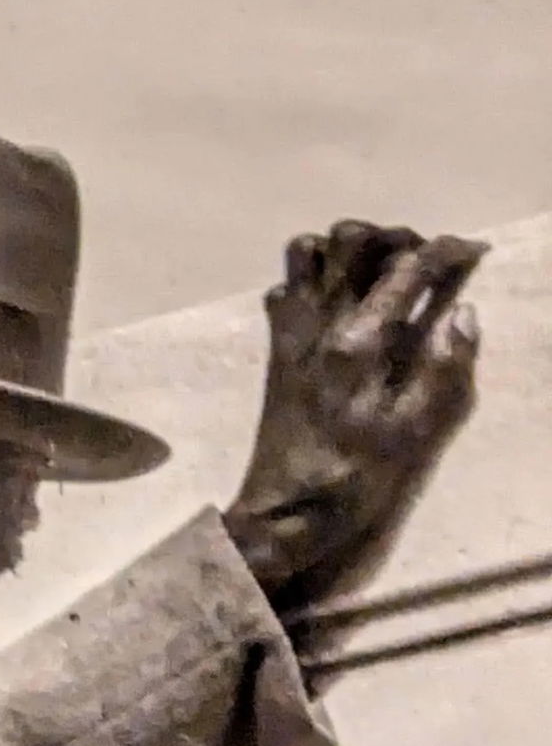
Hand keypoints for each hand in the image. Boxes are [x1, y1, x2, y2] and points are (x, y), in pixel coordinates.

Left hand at [224, 221, 484, 613]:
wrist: (286, 508)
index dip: (445, 251)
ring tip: (378, 272)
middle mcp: (319, 322)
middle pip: (350, 240)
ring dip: (345, 250)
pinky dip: (310, 279)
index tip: (471, 251)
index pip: (406, 269)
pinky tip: (336, 303)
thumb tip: (465, 313)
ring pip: (306, 252)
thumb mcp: (417, 432)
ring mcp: (290, 331)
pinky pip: (284, 287)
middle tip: (423, 261)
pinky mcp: (274, 347)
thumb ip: (444, 369)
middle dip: (394, 237)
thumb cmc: (357, 476)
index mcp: (360, 342)